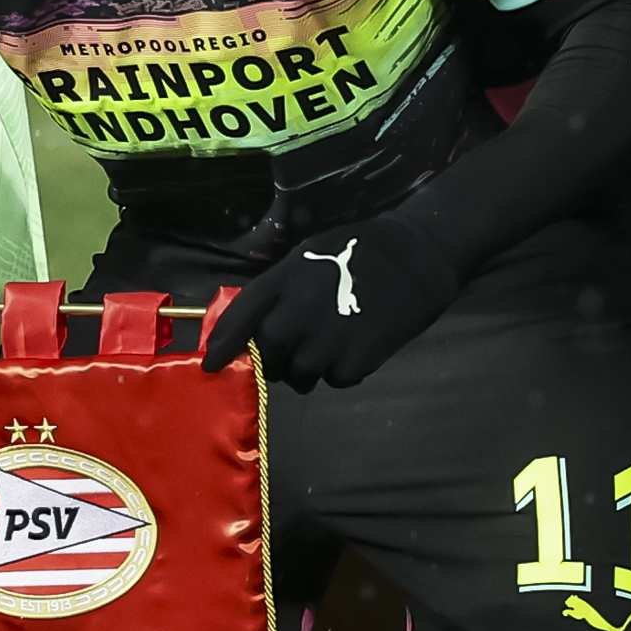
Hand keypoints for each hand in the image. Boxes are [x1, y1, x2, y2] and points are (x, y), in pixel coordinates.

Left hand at [197, 221, 464, 390]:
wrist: (420, 253)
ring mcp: (330, 335)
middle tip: (291, 355)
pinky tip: (358, 348)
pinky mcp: (358, 357)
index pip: (242, 314)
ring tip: (332, 347)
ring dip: (309, 369)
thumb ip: (281, 289)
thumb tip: (256, 327)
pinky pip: (336, 380)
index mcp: (288, 276)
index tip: (210, 365)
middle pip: (268, 352)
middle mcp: (301, 307)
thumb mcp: (311, 256)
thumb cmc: (362, 250)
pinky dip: (342, 372)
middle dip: (274, 360)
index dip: (223, 343)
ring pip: (301, 374)